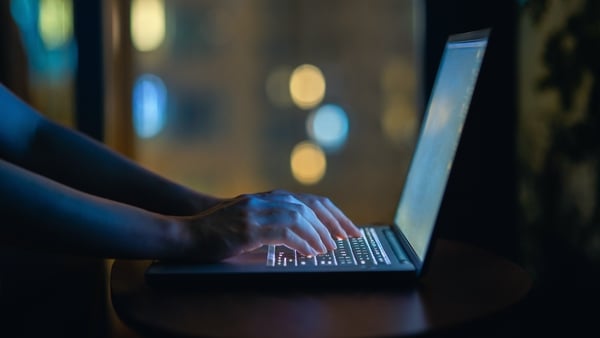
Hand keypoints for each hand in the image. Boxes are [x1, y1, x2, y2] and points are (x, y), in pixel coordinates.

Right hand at [177, 190, 360, 260]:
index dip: (332, 214)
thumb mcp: (249, 218)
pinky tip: (311, 253)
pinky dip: (302, 243)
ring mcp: (256, 213)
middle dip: (333, 223)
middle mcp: (264, 201)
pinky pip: (283, 233)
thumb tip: (302, 234)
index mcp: (267, 198)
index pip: (309, 201)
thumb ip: (273, 219)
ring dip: (318, 234)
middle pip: (309, 207)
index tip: (348, 228)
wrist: (187, 232)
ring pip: (299, 218)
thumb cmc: (218, 229)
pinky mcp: (248, 229)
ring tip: (328, 249)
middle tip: (348, 237)